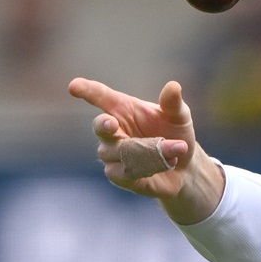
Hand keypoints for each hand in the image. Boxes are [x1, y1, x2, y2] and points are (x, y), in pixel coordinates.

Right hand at [68, 78, 223, 223]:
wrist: (186, 168)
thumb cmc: (177, 134)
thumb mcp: (180, 117)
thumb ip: (173, 104)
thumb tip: (174, 86)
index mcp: (123, 109)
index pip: (100, 97)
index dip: (86, 91)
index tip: (74, 86)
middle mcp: (113, 130)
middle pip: (100, 126)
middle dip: (103, 125)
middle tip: (111, 123)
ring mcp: (113, 154)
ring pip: (119, 152)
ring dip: (149, 151)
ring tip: (175, 149)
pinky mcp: (119, 175)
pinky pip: (124, 172)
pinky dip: (147, 168)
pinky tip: (166, 164)